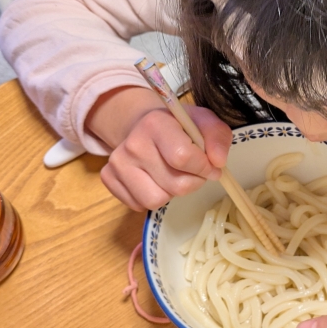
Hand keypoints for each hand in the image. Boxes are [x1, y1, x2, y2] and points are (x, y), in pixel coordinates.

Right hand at [88, 87, 231, 209]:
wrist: (143, 126)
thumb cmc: (178, 126)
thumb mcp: (204, 121)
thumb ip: (217, 136)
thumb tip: (218, 162)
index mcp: (156, 123)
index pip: (182, 157)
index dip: (204, 168)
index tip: (211, 167)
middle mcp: (132, 144)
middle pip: (175, 185)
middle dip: (193, 182)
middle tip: (193, 171)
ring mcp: (117, 163)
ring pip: (156, 200)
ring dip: (172, 193)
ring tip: (173, 175)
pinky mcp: (109, 179)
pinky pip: (140, 206)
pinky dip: (155, 197)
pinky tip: (156, 180)